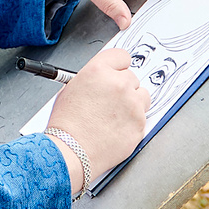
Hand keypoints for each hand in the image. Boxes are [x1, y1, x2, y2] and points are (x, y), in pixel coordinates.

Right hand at [45, 47, 146, 178]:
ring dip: (133, 103)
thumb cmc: (66, 125)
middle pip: (132, 77)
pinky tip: (116, 129)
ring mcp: (132, 104)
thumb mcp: (71, 89)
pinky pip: (142, 117)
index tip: (118, 72)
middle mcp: (118, 84)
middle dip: (123, 87)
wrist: (70, 152)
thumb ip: (92, 79)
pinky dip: (132, 122)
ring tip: (114, 116)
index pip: (121, 56)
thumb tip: (103, 77)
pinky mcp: (140, 124)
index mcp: (99, 71)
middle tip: (110, 102)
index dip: (118, 66)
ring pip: (142, 96)